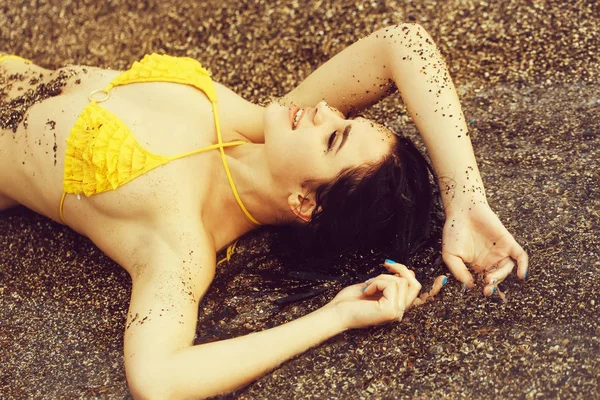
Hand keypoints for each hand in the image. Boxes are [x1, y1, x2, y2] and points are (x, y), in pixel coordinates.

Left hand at [327, 260, 446, 329]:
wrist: (336, 313)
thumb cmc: (349, 301)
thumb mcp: (373, 287)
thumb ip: (389, 282)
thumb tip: (403, 271)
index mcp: (396, 307)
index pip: (414, 287)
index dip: (405, 272)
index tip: (388, 265)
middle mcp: (399, 312)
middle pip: (414, 284)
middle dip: (400, 269)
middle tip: (386, 265)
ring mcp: (396, 312)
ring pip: (401, 282)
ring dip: (381, 278)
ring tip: (368, 286)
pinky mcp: (390, 310)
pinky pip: (391, 286)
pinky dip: (377, 283)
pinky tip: (366, 291)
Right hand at [442, 201, 528, 296]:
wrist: (462, 210)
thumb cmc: (453, 232)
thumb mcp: (450, 255)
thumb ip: (458, 271)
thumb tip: (470, 286)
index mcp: (476, 265)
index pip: (484, 282)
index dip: (484, 289)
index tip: (479, 293)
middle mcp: (490, 260)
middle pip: (497, 278)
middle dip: (493, 286)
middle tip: (486, 289)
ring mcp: (500, 252)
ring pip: (507, 269)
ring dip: (501, 276)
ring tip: (490, 278)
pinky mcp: (508, 242)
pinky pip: (520, 256)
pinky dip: (523, 265)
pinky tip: (521, 275)